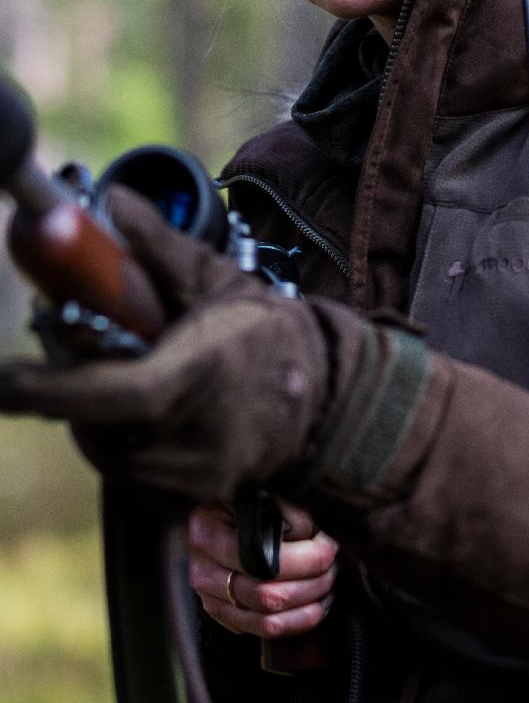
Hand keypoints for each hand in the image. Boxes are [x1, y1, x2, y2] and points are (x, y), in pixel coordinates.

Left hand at [0, 187, 334, 504]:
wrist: (324, 401)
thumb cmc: (268, 334)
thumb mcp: (218, 281)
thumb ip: (160, 247)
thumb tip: (115, 201)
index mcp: (206, 372)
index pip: (118, 393)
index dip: (53, 389)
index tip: (5, 378)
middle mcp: (199, 433)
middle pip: (96, 422)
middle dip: (70, 388)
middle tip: (73, 345)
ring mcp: (192, 475)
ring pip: (105, 450)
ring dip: (93, 414)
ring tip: (123, 372)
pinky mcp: (184, 501)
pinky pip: (125, 472)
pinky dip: (119, 440)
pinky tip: (145, 411)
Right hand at [189, 500, 337, 638]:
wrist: (221, 514)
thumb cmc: (247, 498)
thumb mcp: (259, 492)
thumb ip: (283, 507)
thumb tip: (310, 530)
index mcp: (207, 532)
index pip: (261, 558)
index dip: (304, 557)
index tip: (328, 545)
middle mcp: (201, 570)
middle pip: (267, 592)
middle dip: (312, 580)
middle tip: (333, 562)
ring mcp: (209, 598)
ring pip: (269, 617)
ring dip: (309, 603)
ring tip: (329, 581)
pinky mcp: (223, 615)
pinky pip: (264, 630)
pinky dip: (299, 621)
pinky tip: (318, 604)